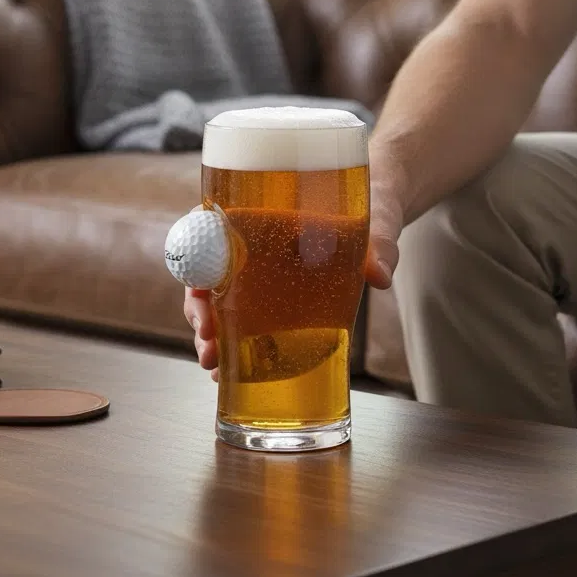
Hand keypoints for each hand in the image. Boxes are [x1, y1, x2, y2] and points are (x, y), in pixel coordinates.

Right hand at [183, 185, 405, 379]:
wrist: (380, 211)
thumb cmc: (369, 204)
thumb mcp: (377, 218)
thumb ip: (378, 242)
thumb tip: (378, 275)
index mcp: (263, 212)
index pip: (209, 226)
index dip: (196, 256)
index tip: (199, 287)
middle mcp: (254, 243)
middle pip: (207, 272)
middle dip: (199, 309)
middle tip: (208, 341)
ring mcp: (263, 274)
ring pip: (219, 300)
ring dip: (211, 334)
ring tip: (214, 367)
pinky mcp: (279, 299)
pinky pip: (245, 320)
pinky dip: (233, 345)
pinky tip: (231, 372)